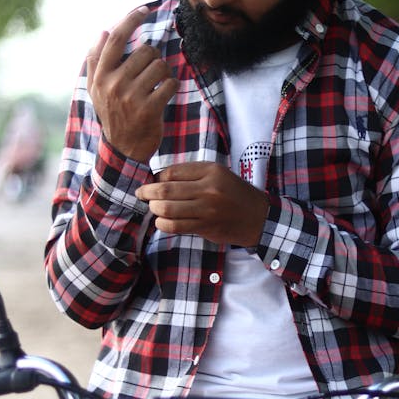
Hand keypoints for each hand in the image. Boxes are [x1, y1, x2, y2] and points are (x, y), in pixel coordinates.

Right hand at [87, 7, 175, 161]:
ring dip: (164, 73)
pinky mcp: (149, 109)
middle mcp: (113, 84)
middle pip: (145, 51)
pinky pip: (170, 84)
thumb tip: (102, 31)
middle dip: (154, 58)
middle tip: (151, 72)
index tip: (144, 9)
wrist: (123, 149)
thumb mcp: (96, 89)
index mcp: (100, 76)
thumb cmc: (113, 114)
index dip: (131, 20)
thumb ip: (96, 61)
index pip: (116, 38)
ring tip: (157, 85)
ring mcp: (131, 97)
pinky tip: (164, 95)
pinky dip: (172, 87)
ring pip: (160, 66)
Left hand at [136, 162, 269, 247]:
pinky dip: (163, 224)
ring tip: (154, 208)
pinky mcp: (205, 227)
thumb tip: (159, 179)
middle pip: (165, 190)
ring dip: (154, 209)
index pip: (172, 172)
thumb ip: (191, 174)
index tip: (151, 182)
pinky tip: (162, 221)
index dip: (156, 178)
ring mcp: (206, 210)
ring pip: (167, 209)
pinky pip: (175, 226)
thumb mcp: (217, 174)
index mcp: (210, 171)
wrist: (257, 217)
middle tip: (141, 194)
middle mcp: (208, 189)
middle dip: (147, 193)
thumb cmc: (233, 193)